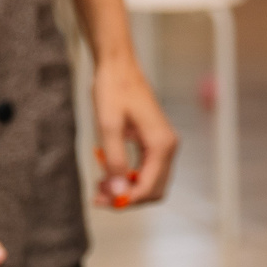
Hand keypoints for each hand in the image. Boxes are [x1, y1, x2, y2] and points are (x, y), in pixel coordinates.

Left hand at [91, 53, 178, 208]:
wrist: (118, 65)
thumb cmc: (113, 89)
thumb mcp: (108, 126)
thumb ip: (115, 161)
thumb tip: (118, 192)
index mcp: (161, 144)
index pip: (149, 187)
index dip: (126, 199)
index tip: (102, 201)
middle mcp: (168, 147)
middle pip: (153, 190)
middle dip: (127, 197)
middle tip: (98, 198)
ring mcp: (164, 145)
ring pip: (150, 183)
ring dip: (127, 189)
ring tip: (99, 186)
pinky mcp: (155, 142)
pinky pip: (146, 171)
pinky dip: (128, 177)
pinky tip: (107, 173)